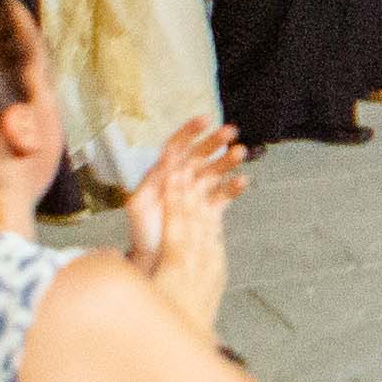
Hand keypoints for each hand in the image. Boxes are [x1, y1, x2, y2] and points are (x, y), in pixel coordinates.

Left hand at [127, 121, 250, 273]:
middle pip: (200, 155)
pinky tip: (242, 181)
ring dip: (228, 160)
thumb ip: (151, 181)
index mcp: (164, 176)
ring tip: (240, 153)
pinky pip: (224, 196)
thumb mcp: (139, 205)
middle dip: (215, 141)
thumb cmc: (143, 234)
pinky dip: (234, 188)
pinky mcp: (210, 211)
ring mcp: (197, 195)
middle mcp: (182, 181)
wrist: (155, 262)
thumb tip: (166, 160)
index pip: (177, 147)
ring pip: (215, 171)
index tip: (205, 119)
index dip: (190, 131)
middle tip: (231, 132)